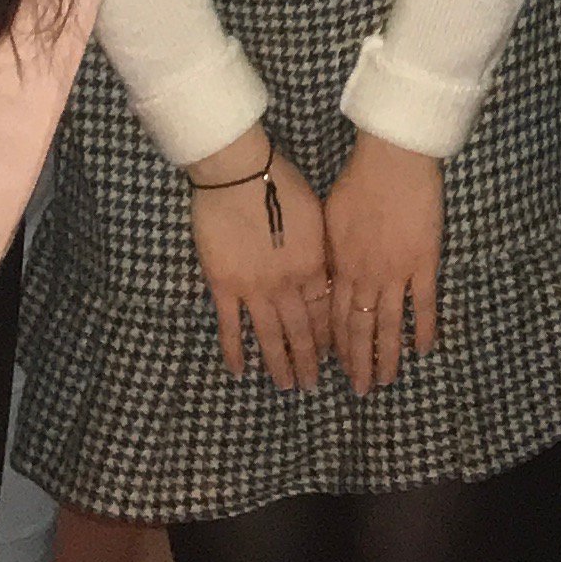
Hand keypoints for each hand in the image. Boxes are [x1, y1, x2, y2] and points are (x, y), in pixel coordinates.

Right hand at [185, 131, 333, 389]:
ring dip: (280, 364)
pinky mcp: (224, 287)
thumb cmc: (281, 182)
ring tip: (288, 387)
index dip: (331, 335)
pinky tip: (240, 372)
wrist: (238, 174)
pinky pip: (231, 327)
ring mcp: (255, 290)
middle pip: (303, 332)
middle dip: (311, 361)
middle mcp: (288, 286)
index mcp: (314, 266)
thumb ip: (321, 247)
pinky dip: (236, 351)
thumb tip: (326, 271)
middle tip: (314, 385)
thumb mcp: (316, 213)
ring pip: (271, 337)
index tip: (336, 355)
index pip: (326, 311)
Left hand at [321, 134, 444, 392]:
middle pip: (360, 330)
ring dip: (387, 356)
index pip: (336, 317)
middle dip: (357, 363)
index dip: (336, 345)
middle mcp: (366, 278)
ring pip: (390, 326)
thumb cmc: (357, 181)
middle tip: (360, 390)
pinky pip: (423, 305)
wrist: (392, 162)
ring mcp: (396, 273)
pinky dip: (424, 330)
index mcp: (341, 267)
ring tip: (386, 381)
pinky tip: (424, 350)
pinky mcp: (424, 263)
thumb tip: (328, 276)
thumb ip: (330, 253)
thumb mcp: (329, 219)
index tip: (336, 367)